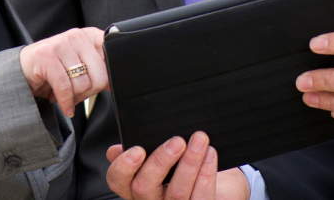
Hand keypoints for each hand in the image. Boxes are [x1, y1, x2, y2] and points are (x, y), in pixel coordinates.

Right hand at [19, 27, 107, 116]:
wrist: (22, 69)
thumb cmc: (54, 69)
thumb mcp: (79, 65)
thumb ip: (96, 70)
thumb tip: (111, 85)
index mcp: (88, 35)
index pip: (111, 54)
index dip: (109, 75)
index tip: (103, 86)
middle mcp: (76, 36)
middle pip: (100, 75)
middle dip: (89, 92)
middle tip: (78, 95)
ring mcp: (60, 44)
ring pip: (83, 84)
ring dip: (74, 98)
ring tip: (65, 95)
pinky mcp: (45, 55)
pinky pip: (65, 87)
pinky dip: (65, 102)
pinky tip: (64, 105)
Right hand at [105, 132, 248, 199]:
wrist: (218, 183)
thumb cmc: (180, 165)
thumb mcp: (158, 154)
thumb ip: (139, 149)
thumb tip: (115, 149)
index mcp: (134, 186)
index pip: (118, 181)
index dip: (123, 167)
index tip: (138, 149)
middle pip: (144, 187)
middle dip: (160, 161)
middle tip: (177, 141)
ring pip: (177, 192)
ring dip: (190, 162)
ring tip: (199, 140)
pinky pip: (200, 196)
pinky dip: (206, 173)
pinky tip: (210, 154)